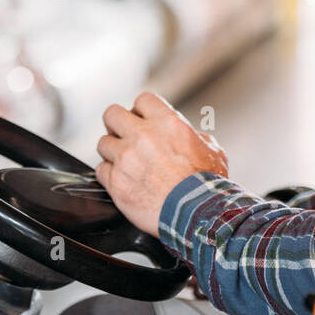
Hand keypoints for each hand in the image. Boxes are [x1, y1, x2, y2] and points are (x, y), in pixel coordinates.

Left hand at [95, 91, 228, 237]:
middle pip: (112, 114)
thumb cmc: (207, 186)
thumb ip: (196, 138)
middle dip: (117, 124)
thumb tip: (192, 138)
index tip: (144, 120)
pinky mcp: (115, 182)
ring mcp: (126, 159)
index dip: (142, 111)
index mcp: (167, 123)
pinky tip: (122, 180)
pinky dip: (109, 175)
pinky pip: (101, 170)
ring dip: (112, 152)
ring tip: (124, 163)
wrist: (197, 215)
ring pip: (103, 143)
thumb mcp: (213, 151)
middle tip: (124, 135)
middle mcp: (143, 136)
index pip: (142, 100)